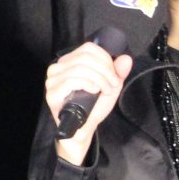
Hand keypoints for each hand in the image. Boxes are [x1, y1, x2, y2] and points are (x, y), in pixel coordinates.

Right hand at [45, 42, 134, 165]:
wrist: (83, 130)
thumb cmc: (92, 108)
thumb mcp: (109, 87)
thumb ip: (118, 73)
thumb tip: (126, 58)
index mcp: (69, 62)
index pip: (88, 48)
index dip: (105, 59)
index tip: (114, 76)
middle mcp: (58, 67)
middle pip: (85, 57)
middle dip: (105, 71)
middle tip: (112, 85)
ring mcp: (52, 80)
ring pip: (80, 68)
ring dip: (99, 79)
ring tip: (105, 91)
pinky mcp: (52, 93)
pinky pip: (71, 80)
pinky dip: (88, 84)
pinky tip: (94, 91)